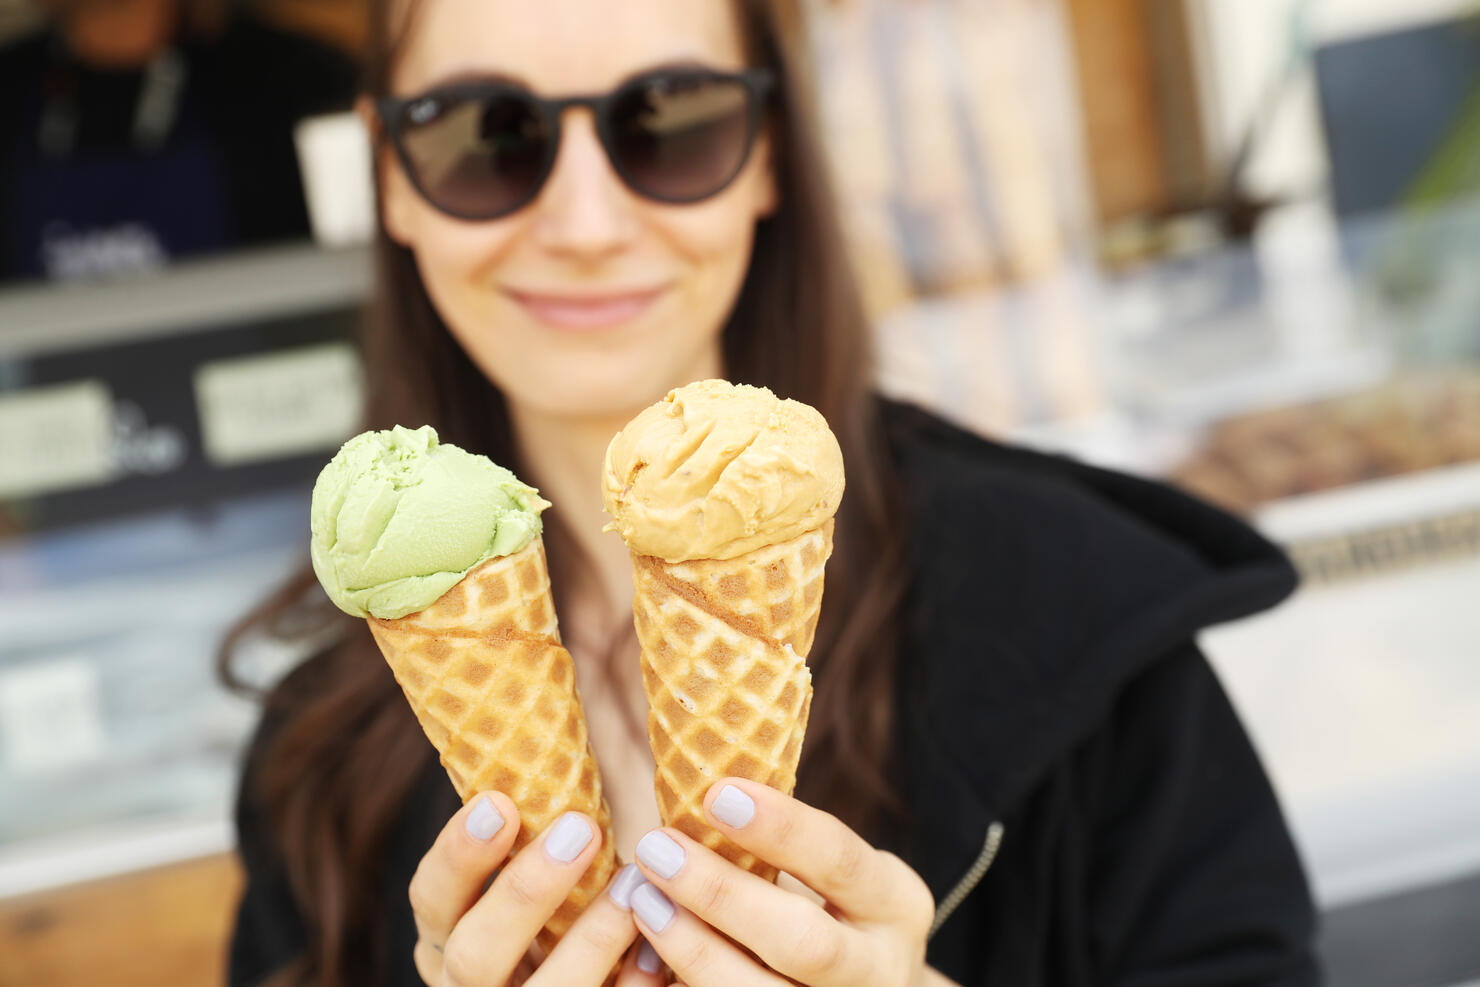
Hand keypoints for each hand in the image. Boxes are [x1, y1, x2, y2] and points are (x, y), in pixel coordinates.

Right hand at [409, 791, 665, 985]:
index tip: (501, 801)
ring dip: (589, 941)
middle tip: (580, 828)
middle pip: (475, 956)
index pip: (430, 898)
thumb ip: (530, 829)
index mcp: (449, 935)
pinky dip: (631, 985)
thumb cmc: (555, 912)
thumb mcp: (522, 877)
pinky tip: (659, 950)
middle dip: (525, 893)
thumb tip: (559, 706)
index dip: (459, 855)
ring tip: (633, 884)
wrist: (576, 982)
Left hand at [627, 778, 941, 986]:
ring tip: (642, 902)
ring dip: (693, 950)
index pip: (840, 859)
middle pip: (803, 942)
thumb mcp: (832, 875)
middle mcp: (881, 970)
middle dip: (722, 894)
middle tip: (656, 848)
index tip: (715, 793)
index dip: (780, 828)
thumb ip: (782, 843)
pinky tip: (644, 959)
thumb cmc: (827, 910)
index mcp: (896, 903)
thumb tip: (694, 774)